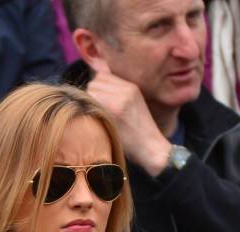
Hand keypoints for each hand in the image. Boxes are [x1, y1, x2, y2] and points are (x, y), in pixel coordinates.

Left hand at [87, 59, 171, 175]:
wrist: (151, 148)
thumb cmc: (138, 132)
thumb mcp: (132, 105)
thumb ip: (116, 94)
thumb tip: (93, 82)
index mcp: (131, 87)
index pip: (102, 76)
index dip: (96, 88)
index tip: (97, 102)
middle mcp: (126, 89)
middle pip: (95, 82)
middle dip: (91, 94)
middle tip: (94, 110)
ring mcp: (121, 99)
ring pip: (92, 89)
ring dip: (89, 101)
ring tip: (95, 115)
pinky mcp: (115, 111)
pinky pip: (93, 100)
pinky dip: (90, 108)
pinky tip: (95, 119)